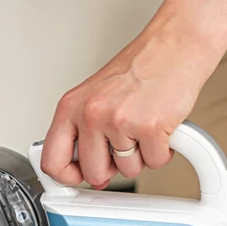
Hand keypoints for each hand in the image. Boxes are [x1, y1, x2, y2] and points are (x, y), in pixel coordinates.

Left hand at [41, 0, 226, 189]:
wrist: (175, 46)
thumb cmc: (139, 69)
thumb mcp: (96, 96)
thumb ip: (85, 134)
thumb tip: (88, 175)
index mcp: (71, 106)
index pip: (51, 160)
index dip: (66, 177)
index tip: (77, 178)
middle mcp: (91, 113)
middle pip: (92, 173)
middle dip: (111, 168)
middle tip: (123, 145)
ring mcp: (119, 121)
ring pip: (127, 170)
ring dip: (140, 156)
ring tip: (142, 127)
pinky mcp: (149, 127)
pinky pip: (155, 162)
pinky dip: (162, 151)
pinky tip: (160, 127)